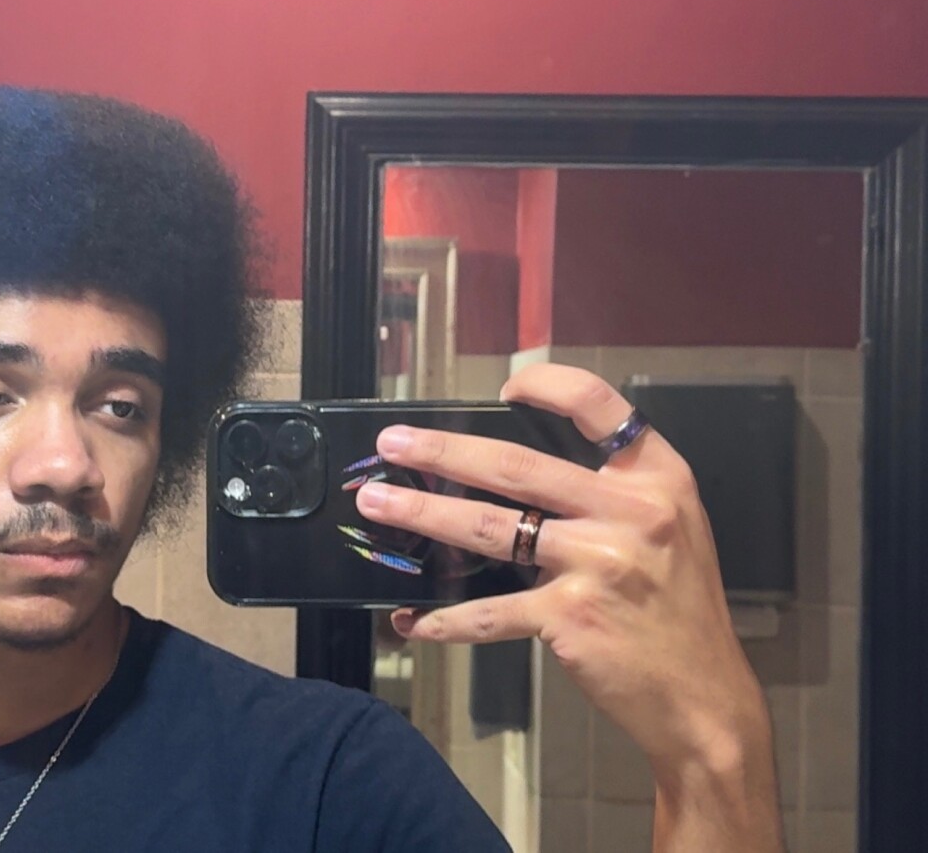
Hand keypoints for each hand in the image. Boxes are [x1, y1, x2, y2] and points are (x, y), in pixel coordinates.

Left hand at [354, 364, 770, 792]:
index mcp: (657, 479)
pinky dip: (446, 619)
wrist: (704, 696)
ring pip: (489, 526)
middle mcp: (630, 511)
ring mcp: (599, 563)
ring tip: (377, 504)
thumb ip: (612, 495)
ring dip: (422, 514)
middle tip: (392, 443)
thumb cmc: (679, 610)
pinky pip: (491, 612)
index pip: (600, 406)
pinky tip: (413, 620)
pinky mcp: (569, 616)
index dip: (548, 385)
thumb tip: (516, 475)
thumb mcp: (670, 530)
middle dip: (442, 451)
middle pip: (515, 465)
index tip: (505, 388)